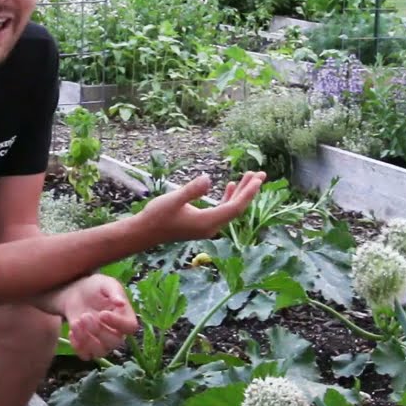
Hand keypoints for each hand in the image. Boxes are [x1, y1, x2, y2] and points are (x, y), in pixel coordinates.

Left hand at [43, 274, 138, 360]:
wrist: (75, 293)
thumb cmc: (94, 287)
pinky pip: (86, 356)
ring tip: (76, 322)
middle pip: (114, 342)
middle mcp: (116, 332)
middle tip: (85, 315)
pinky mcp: (87, 347)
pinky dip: (77, 346)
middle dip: (98, 330)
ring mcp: (102, 342)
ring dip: (87, 340)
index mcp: (125, 316)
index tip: (103, 314)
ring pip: (100, 352)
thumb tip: (121, 303)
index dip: (118, 323)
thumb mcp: (105, 283)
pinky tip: (72, 330)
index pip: (130, 327)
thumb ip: (114, 292)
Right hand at [136, 171, 265, 242]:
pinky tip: (230, 186)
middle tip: (261, 173)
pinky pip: (222, 211)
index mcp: (207, 222)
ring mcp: (207, 226)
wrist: (145, 232)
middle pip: (236, 208)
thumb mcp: (174, 199)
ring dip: (240, 193)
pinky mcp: (202, 224)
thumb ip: (191, 190)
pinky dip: (228, 198)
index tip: (258, 180)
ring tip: (249, 176)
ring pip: (230, 208)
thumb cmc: (157, 215)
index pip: (234, 207)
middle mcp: (211, 227)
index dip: (248, 193)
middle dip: (249, 191)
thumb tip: (208, 179)